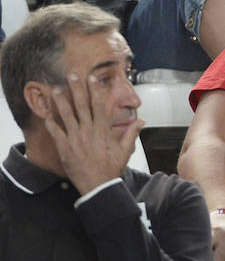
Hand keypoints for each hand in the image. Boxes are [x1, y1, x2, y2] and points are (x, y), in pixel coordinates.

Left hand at [45, 71, 142, 194]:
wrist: (98, 185)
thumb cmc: (111, 168)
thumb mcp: (125, 150)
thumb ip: (132, 133)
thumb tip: (142, 121)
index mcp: (103, 130)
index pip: (99, 105)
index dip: (95, 91)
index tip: (92, 79)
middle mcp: (88, 131)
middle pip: (81, 105)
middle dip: (76, 89)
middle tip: (71, 75)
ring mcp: (75, 138)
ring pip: (66, 115)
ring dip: (60, 101)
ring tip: (54, 89)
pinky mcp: (65, 147)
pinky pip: (56, 132)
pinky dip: (51, 122)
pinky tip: (46, 113)